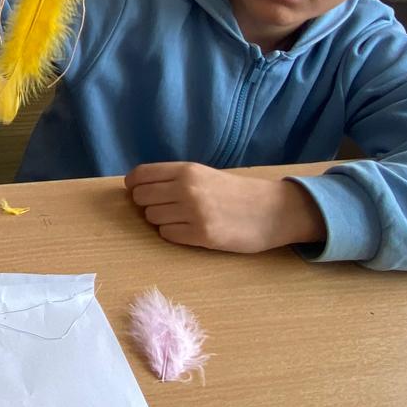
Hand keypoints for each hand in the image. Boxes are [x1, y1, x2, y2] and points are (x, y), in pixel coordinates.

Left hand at [124, 163, 326, 253]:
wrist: (272, 210)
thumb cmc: (236, 192)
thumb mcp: (205, 174)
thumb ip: (175, 178)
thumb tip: (138, 187)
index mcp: (187, 170)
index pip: (141, 175)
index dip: (134, 185)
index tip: (136, 190)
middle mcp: (186, 189)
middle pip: (141, 198)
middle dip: (148, 204)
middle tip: (165, 207)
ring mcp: (193, 213)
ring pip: (152, 218)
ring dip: (161, 220)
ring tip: (182, 219)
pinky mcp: (201, 236)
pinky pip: (167, 235)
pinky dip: (173, 233)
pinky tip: (189, 230)